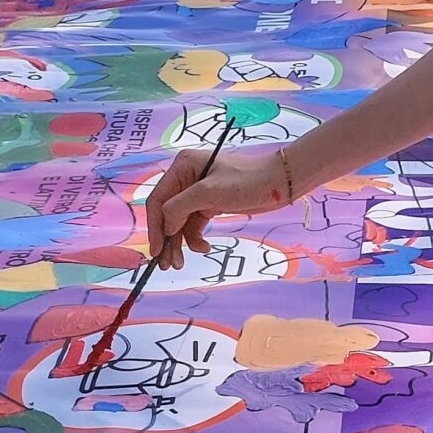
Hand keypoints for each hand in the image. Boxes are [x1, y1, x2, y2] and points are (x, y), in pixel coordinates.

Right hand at [145, 146, 292, 266]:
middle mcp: (185, 178)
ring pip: (179, 223)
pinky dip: (195, 239)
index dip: (155, 226)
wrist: (278, 184)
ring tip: (180, 264)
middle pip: (166, 214)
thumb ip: (180, 208)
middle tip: (168, 265)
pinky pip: (192, 226)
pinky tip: (204, 247)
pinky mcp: (208, 205)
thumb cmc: (246, 181)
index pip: (158, 199)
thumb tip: (165, 228)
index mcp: (182, 167)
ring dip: (179, 244)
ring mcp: (196, 193)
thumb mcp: (209, 192)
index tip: (156, 250)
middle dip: (167, 239)